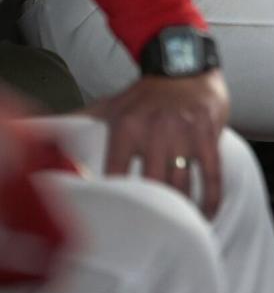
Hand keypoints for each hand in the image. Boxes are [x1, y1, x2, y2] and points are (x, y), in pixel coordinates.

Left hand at [85, 70, 229, 217]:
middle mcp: (155, 132)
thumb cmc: (148, 89)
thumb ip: (83, 119)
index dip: (117, 202)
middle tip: (150, 231)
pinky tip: (207, 212)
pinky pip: (213, 174)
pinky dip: (212, 198)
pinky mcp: (209, 135)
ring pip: (182, 185)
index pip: (116, 176)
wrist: (185, 61)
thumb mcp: (113, 103)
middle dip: (151, 212)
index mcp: (127, 128)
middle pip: (151, 186)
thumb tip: (41, 128)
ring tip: (178, 226)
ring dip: (181, 210)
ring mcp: (185, 135)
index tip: (118, 220)